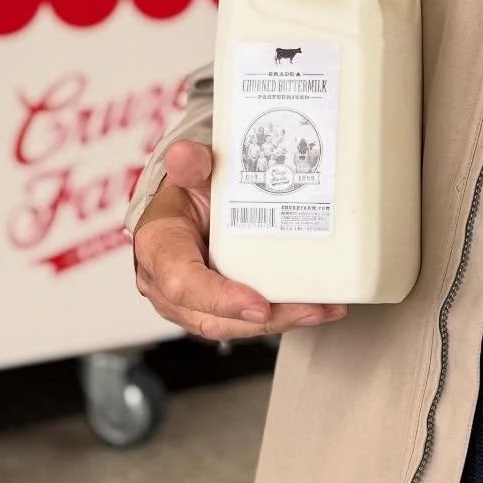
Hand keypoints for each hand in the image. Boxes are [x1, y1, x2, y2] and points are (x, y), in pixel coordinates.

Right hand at [132, 140, 346, 341]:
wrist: (186, 206)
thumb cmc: (185, 194)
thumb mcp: (188, 173)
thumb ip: (190, 164)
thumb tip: (186, 154)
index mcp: (159, 249)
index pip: (183, 283)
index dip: (220, 298)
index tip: (259, 305)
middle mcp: (169, 285)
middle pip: (214, 317)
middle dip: (266, 318)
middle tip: (309, 308)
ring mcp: (192, 304)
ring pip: (234, 327)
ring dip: (282, 320)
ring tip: (323, 308)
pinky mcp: (217, 310)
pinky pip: (247, 321)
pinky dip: (284, 315)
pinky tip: (319, 307)